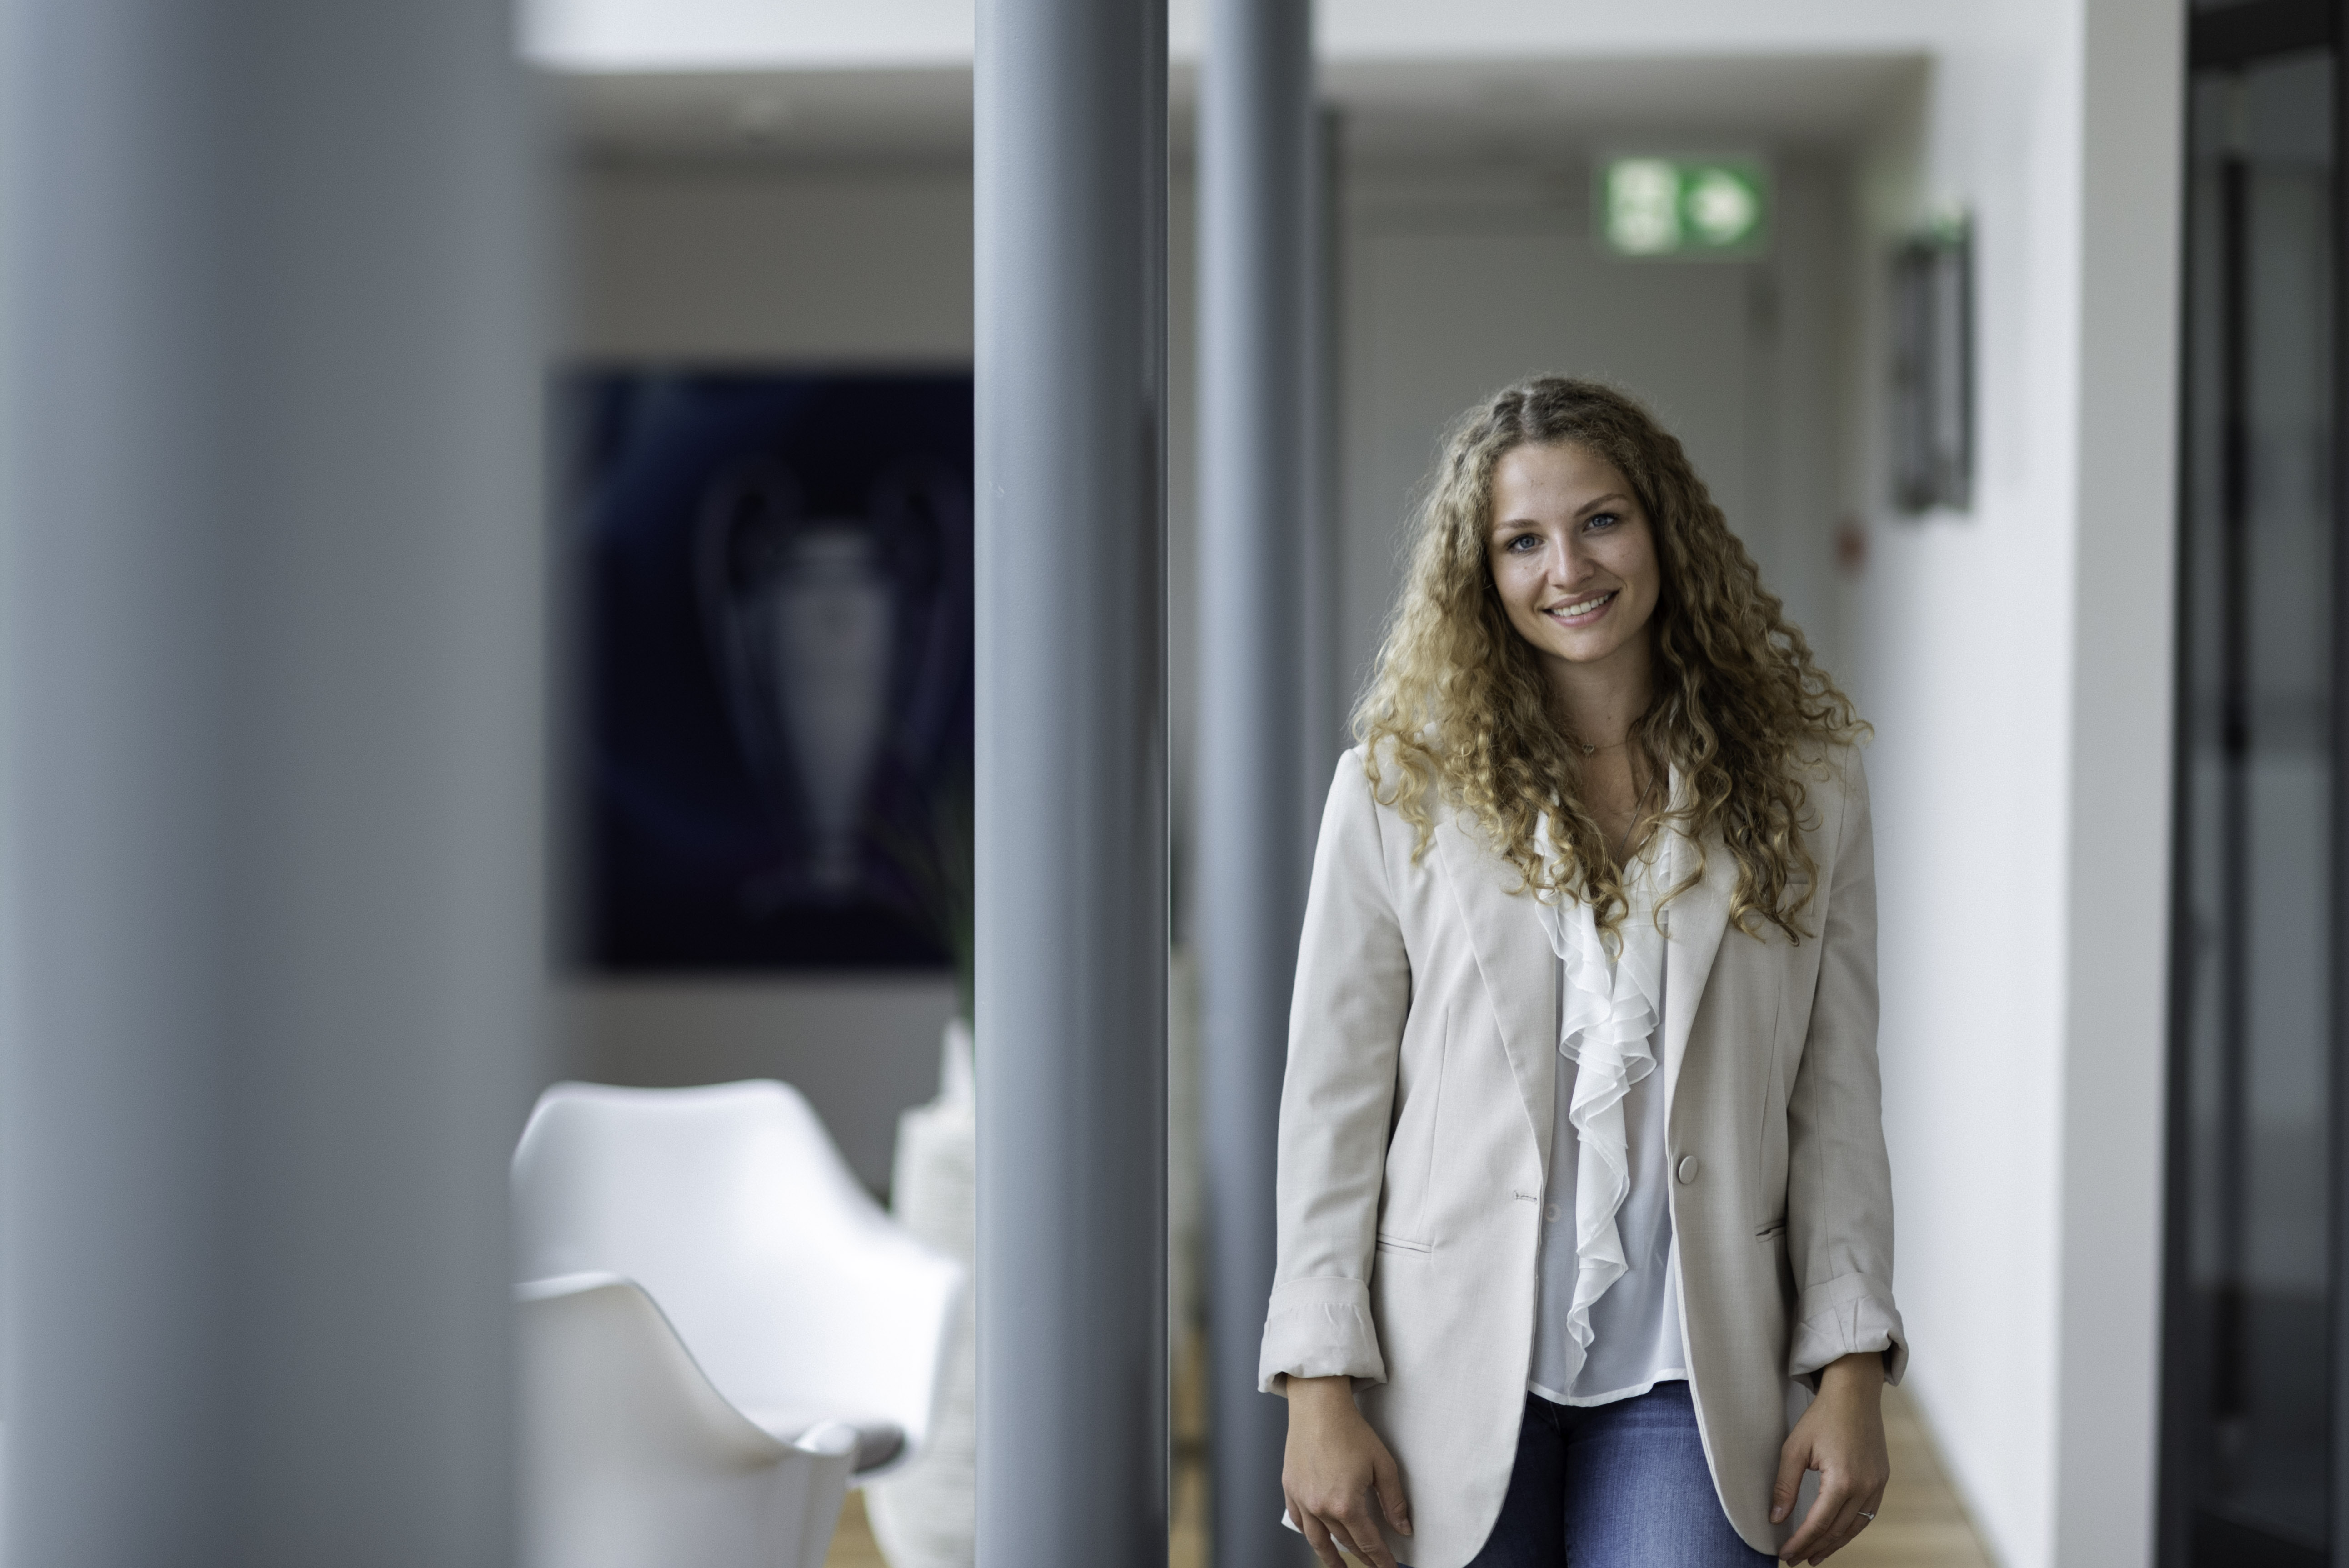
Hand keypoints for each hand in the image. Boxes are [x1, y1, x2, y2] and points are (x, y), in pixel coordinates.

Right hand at [1282, 1375, 1412, 1567]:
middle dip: (1363, 1556)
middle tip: (1374, 1565)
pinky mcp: (1290, 1489)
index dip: (1382, 1558)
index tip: (1390, 1567)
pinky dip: (1309, 1533)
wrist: (1318, 1407)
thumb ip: (1394, 1501)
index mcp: (1346, 1504)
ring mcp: (1302, 1500)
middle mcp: (1321, 1508)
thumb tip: (1403, 1528)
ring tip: (1339, 1567)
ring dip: (1331, 1557)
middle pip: (1346, 1542)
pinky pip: (1299, 1521)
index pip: (1369, 1542)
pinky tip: (1316, 1538)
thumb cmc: (1350, 1430)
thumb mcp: (1382, 1465)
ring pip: (1318, 1540)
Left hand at [1772, 1352, 1889, 1563]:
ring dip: (1835, 1544)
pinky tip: (1837, 1534)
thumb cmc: (1822, 1417)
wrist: (1854, 1394)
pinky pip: (1867, 1514)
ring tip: (1815, 1555)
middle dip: (1816, 1548)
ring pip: (1855, 1527)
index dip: (1801, 1543)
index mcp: (1842, 1481)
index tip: (1786, 1555)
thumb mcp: (1794, 1448)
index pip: (1818, 1524)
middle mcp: (1865, 1488)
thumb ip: (1785, 1486)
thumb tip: (1776, 1519)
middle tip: (1797, 1560)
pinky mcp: (1882, 1480)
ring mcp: (1877, 1485)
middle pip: (1837, 1531)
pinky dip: (1851, 1528)